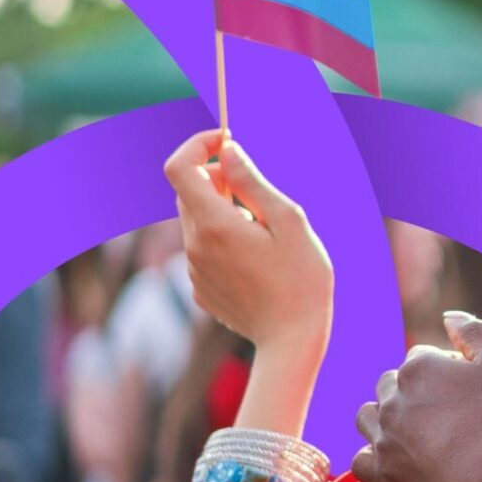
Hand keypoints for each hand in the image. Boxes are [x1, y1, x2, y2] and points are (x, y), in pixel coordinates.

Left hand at [163, 130, 332, 357]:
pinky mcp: (200, 288)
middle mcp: (194, 246)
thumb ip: (253, 183)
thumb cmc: (302, 279)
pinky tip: (259, 262)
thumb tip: (227, 152)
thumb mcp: (289, 221)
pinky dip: (225, 240)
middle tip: (259, 192)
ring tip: (265, 234)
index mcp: (215, 225)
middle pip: (188, 192)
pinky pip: (204, 249)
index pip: (179, 168)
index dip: (197, 145)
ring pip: (197, 221)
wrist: (292, 341)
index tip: (226, 141)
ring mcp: (194, 270)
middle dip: (218, 179)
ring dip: (224, 212)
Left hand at [350, 315, 481, 481]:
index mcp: (419, 367)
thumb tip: (449, 317)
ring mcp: (382, 436)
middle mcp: (392, 398)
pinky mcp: (381, 472)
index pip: (423, 356)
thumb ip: (476, 332)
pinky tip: (392, 458)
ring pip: (367, 416)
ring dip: (384, 417)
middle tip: (444, 409)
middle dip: (410, 390)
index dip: (446, 368)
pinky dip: (372, 457)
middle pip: (391, 383)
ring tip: (413, 429)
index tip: (469, 387)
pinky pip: (361, 460)